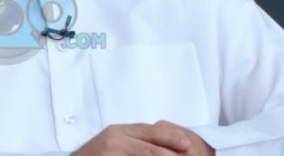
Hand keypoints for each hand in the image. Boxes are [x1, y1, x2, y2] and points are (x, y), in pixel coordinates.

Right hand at [71, 120, 214, 155]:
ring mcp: (110, 153)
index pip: (153, 131)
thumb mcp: (115, 141)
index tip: (189, 146)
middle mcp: (115, 140)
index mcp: (120, 131)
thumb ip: (137, 140)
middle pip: (152, 150)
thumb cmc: (95, 155)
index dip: (173, 138)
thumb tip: (172, 142)